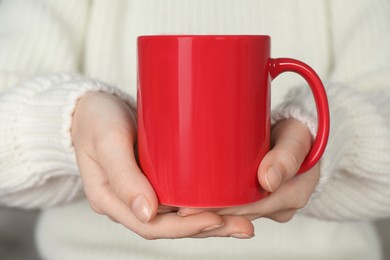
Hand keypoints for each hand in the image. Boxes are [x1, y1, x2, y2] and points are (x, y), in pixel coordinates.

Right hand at [71, 92, 253, 238]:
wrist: (91, 107)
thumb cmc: (96, 120)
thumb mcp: (106, 141)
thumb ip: (123, 176)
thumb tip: (147, 214)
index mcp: (111, 200)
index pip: (151, 227)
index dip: (185, 228)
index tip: (216, 220)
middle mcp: (128, 202)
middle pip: (171, 225)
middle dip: (208, 228)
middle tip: (244, 226)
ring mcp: (142, 191)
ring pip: (177, 215)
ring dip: (211, 220)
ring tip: (243, 219)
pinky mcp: (152, 178)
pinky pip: (178, 198)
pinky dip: (201, 203)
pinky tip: (224, 200)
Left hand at [180, 119, 318, 222]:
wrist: (303, 137)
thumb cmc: (299, 134)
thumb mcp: (297, 138)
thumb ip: (287, 156)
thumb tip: (267, 181)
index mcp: (292, 194)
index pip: (249, 208)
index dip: (219, 210)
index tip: (189, 208)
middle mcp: (279, 205)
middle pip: (239, 214)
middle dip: (207, 214)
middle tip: (175, 209)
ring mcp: (270, 204)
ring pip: (236, 213)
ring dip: (210, 211)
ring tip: (178, 208)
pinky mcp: (262, 198)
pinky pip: (239, 205)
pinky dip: (218, 203)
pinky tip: (195, 199)